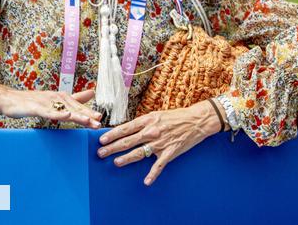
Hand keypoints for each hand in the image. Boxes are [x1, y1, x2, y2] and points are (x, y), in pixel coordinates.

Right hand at [0, 85, 101, 127]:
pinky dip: (58, 113)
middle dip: (86, 115)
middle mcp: (55, 98)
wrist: (8, 99)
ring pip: (64, 110)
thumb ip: (73, 98)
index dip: (88, 112)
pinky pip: (48, 111)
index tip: (100, 119)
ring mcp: (46, 102)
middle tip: (99, 122)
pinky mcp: (35, 107)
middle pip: (73, 108)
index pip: (77, 106)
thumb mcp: (53, 100)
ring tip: (89, 121)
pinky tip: (67, 115)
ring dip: (77, 115)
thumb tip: (92, 93)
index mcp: (61, 97)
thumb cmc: (31, 101)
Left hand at [97, 100, 219, 185]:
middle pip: (128, 141)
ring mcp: (160, 142)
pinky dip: (152, 174)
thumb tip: (127, 130)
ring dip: (125, 159)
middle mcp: (152, 131)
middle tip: (101, 153)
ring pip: (139, 153)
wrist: (197, 120)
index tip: (101, 140)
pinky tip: (146, 182)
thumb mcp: (157, 115)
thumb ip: (143, 122)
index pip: (125, 128)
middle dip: (112, 148)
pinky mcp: (170, 152)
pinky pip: (159, 165)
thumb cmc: (176, 117)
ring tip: (116, 163)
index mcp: (148, 120)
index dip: (112, 135)